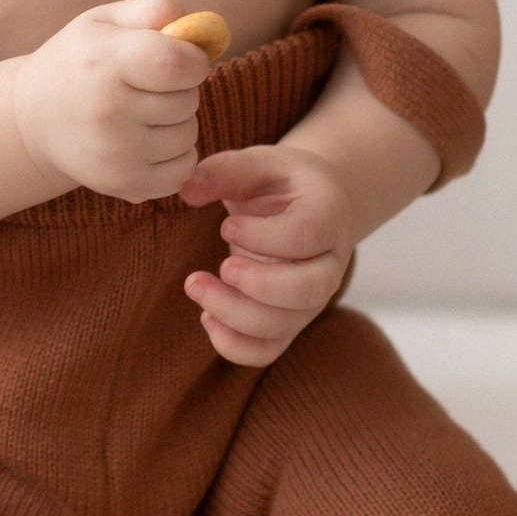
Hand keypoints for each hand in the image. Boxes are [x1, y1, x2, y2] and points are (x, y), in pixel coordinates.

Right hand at [13, 0, 214, 202]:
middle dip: (179, 89)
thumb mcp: (106, 21)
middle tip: (145, 85)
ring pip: (188, 135)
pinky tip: (146, 141)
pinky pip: (183, 170)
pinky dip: (175, 156)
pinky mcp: (124, 185)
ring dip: (177, 122)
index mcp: (105, 63)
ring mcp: (116, 155)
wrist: (34, 120)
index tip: (177, 57)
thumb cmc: (80, 61)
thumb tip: (206, 29)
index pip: (179, 65)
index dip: (192, 59)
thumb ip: (155, 9)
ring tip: (141, 112)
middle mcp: (108, 113)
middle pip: (188, 100)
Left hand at [178, 143, 355, 362]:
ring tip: (195, 286)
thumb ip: (224, 171)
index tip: (226, 226)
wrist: (308, 208)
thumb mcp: (259, 165)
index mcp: (327, 215)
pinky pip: (267, 350)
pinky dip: (234, 345)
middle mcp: (330, 264)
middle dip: (257, 285)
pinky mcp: (289, 322)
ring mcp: (311, 300)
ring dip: (234, 314)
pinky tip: (207, 317)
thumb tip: (186, 190)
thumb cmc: (280, 183)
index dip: (262, 236)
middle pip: (307, 291)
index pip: (305, 236)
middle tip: (221, 267)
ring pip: (283, 325)